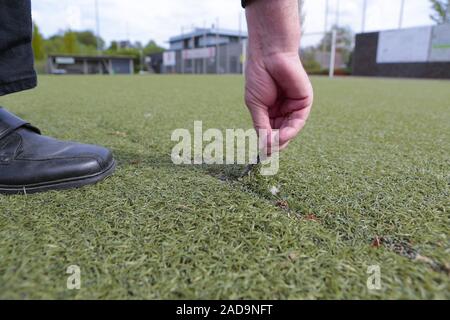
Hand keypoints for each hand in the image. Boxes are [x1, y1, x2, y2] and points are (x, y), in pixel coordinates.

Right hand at [244, 0, 312, 152]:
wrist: (269, 55)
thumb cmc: (259, 76)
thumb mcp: (256, 106)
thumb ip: (261, 126)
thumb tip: (263, 147)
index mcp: (269, 111)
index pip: (269, 133)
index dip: (265, 144)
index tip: (261, 155)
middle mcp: (283, 111)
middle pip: (280, 134)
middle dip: (274, 144)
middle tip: (267, 152)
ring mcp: (294, 107)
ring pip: (289, 130)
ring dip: (281, 140)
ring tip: (272, 144)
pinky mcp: (304, 102)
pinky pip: (298, 121)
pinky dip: (290, 131)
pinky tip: (282, 136)